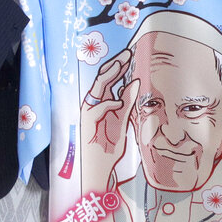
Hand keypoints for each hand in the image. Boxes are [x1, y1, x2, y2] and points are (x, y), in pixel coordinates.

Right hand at [80, 49, 139, 190]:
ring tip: (121, 65)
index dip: (119, 66)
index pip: (109, 79)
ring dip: (109, 75)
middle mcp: (94, 104)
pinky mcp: (87, 122)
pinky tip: (117, 101)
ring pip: (97, 88)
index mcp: (102, 102)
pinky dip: (107, 103)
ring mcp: (89, 111)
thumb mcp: (122, 120)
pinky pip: (96, 108)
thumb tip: (134, 83)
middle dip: (114, 64)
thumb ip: (127, 102)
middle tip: (127, 53)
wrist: (98, 167)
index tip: (131, 55)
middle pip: (102, 78)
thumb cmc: (108, 145)